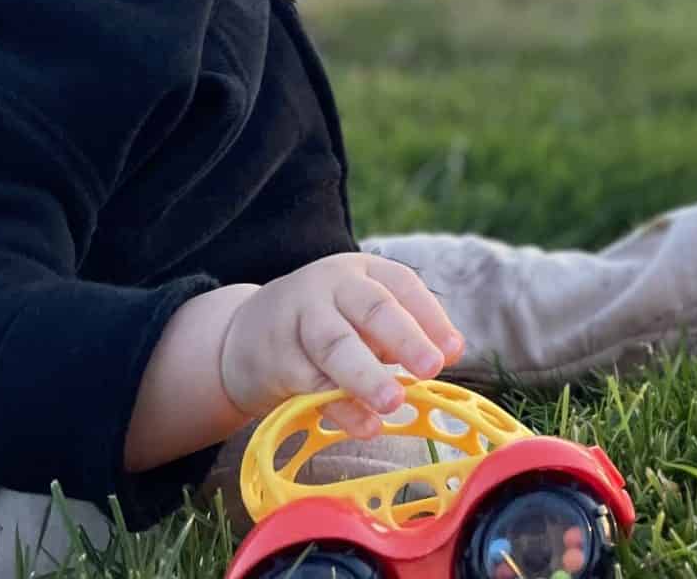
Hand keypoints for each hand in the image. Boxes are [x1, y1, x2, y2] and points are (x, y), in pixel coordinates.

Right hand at [219, 253, 463, 437]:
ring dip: (368, 376)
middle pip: (371, 309)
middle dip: (405, 339)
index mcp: (359, 270)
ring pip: (336, 346)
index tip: (454, 351)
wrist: (242, 335)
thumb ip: (399, 331)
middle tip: (432, 368)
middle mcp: (329, 288)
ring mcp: (298, 320)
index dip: (431, 318)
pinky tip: (365, 426)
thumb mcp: (357, 314)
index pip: (402, 285)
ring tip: (394, 401)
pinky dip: (341, 408)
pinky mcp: (275, 359)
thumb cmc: (323, 324)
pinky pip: (311, 385)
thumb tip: (448, 352)